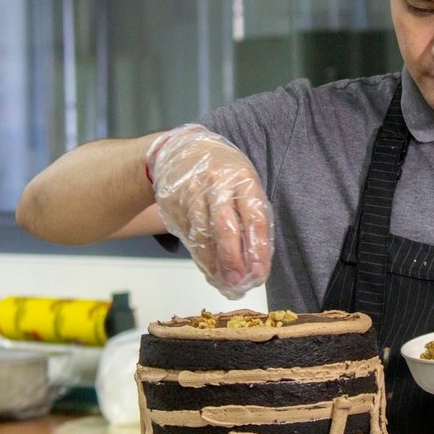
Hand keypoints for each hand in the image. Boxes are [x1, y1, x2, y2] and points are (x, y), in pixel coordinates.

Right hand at [146, 125, 273, 298]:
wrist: (182, 151)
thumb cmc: (223, 172)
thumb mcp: (244, 183)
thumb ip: (252, 216)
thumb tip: (256, 260)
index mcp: (242, 178)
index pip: (254, 216)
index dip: (257, 247)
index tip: (260, 272)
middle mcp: (216, 184)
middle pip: (225, 226)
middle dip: (232, 258)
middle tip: (238, 282)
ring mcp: (191, 193)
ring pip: (201, 236)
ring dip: (212, 263)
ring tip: (223, 281)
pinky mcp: (173, 203)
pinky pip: (187, 235)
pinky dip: (198, 255)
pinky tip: (208, 267)